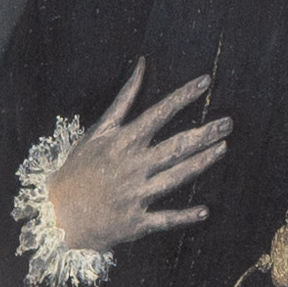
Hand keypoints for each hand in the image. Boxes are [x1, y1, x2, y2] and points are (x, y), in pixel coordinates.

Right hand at [43, 61, 227, 254]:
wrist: (58, 214)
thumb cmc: (79, 168)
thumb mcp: (99, 130)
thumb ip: (124, 99)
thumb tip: (142, 65)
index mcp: (123, 141)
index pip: (159, 113)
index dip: (183, 96)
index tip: (205, 82)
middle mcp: (133, 165)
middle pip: (176, 146)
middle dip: (205, 133)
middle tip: (228, 123)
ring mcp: (136, 194)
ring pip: (176, 177)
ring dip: (201, 164)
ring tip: (223, 148)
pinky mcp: (137, 221)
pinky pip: (165, 219)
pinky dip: (185, 216)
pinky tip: (205, 210)